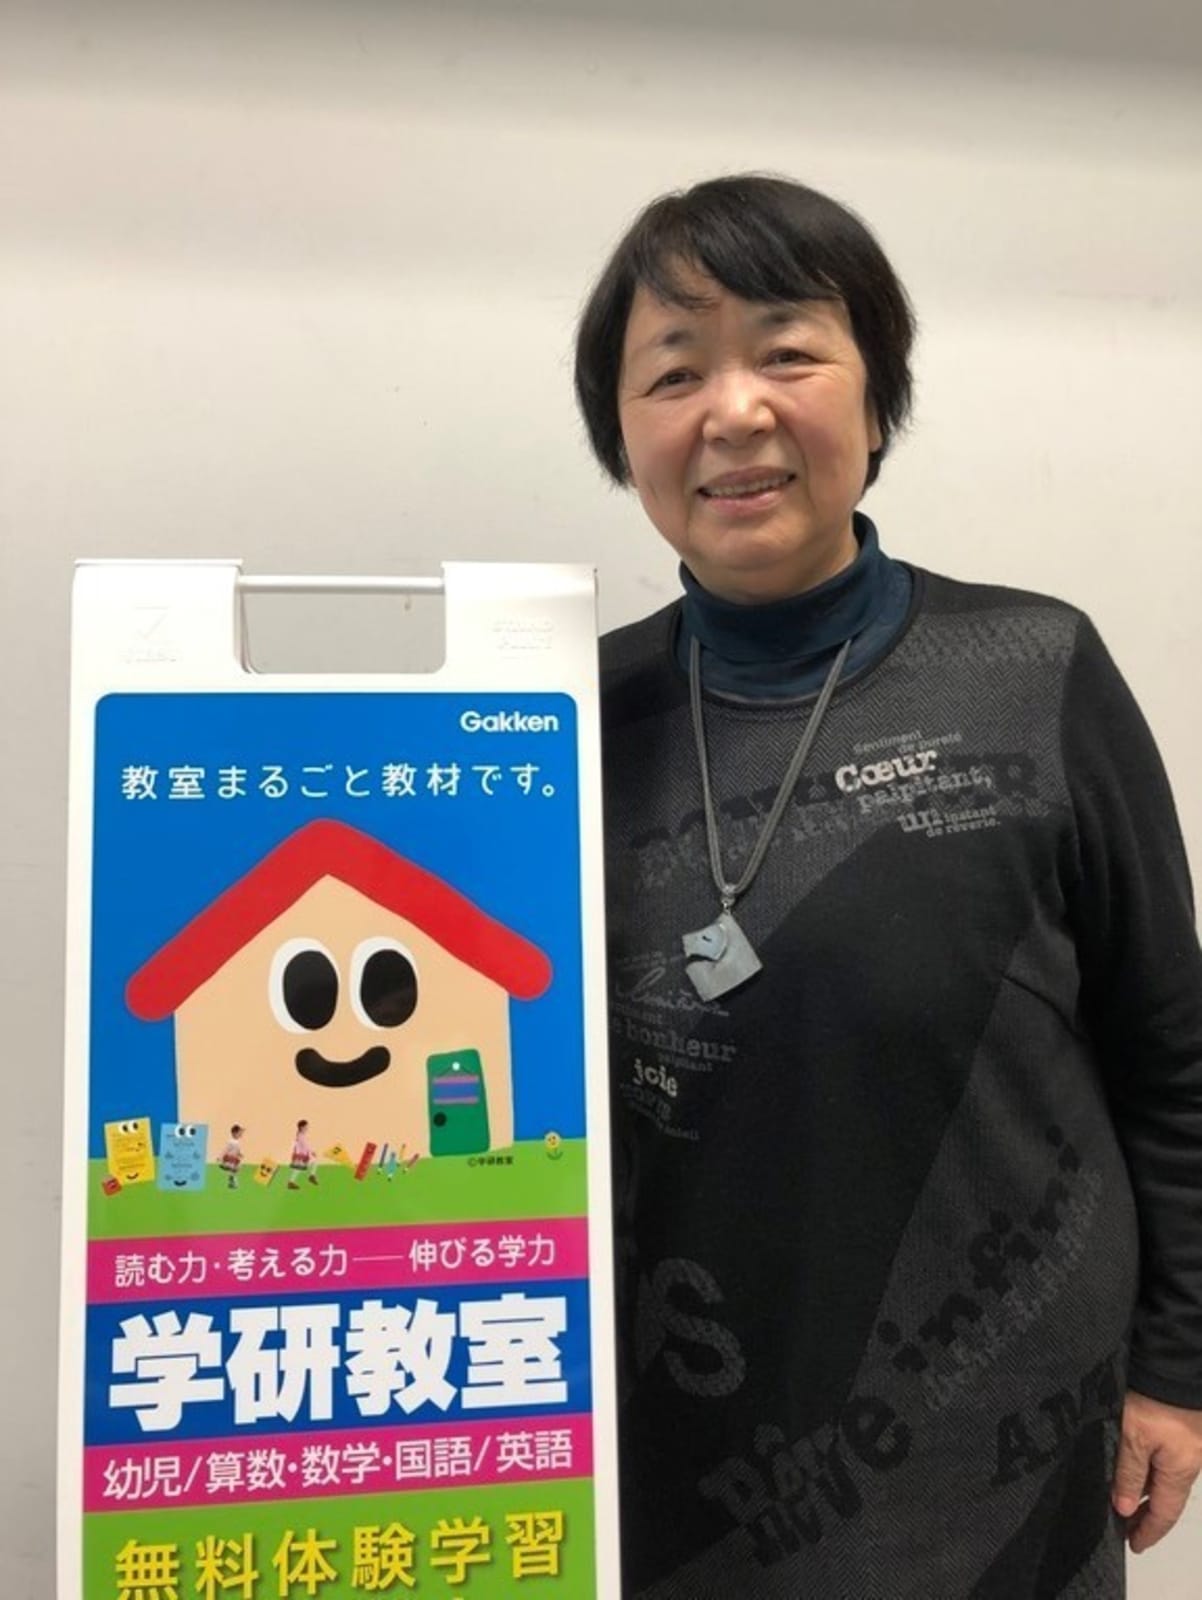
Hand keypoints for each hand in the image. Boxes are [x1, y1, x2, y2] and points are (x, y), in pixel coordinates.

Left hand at [1112, 1389, 1201, 1552]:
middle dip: (1147, 1515)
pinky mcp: (1181, 1428)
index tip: (1133, 1545)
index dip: (1149, 1531)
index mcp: (1181, 1470)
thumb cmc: (1151, 1401)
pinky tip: (1134, 1472)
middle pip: (1168, 1498)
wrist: (1171, 1362)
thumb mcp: (1133, 1437)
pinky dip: (1150, 1473)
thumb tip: (1125, 1509)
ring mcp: (1188, 1446)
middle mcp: (1190, 1462)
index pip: (1165, 1512)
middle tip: (1124, 1527)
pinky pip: (1166, 1462)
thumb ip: (1129, 1473)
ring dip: (1147, 1493)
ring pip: (1166, 1479)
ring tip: (1123, 1503)